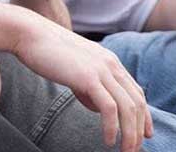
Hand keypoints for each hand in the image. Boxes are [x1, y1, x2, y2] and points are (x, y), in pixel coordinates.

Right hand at [12, 22, 151, 151]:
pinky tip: (108, 141)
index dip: (144, 115)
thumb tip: (97, 107)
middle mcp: (111, 65)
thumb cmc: (47, 52)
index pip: (136, 92)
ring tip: (126, 151)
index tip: (145, 135)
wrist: (30, 34)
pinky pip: (109, 108)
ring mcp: (101, 70)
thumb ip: (89, 86)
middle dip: (138, 130)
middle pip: (137, 102)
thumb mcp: (75, 69)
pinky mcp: (88, 77)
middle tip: (134, 150)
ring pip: (128, 107)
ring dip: (130, 134)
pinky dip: (112, 128)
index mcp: (110, 62)